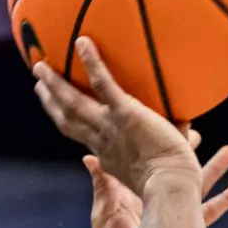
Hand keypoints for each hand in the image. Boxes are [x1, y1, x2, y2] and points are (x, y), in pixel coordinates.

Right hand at [34, 38, 199, 195]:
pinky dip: (92, 63)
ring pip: (73, 102)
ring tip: (40, 65)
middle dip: (50, 101)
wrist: (172, 184)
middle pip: (67, 119)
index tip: (57, 109)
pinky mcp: (124, 113)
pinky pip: (102, 85)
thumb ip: (172, 140)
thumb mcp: (164, 162)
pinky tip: (83, 42)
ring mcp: (110, 126)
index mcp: (108, 155)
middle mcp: (102, 141)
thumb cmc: (175, 179)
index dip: (65, 121)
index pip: (81, 135)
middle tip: (38, 83)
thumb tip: (189, 126)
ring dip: (56, 83)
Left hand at [88, 130, 227, 227]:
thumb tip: (90, 158)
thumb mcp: (106, 213)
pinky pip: (210, 211)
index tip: (168, 120)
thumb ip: (104, 186)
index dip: (157, 140)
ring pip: (198, 184)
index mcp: (135, 189)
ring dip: (215, 168)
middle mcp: (157, 198)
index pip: (148, 157)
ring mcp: (174, 213)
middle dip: (189, 149)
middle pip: (176, 167)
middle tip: (201, 128)